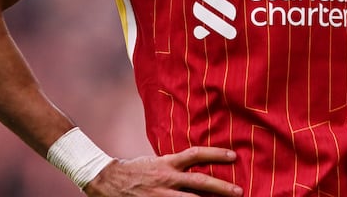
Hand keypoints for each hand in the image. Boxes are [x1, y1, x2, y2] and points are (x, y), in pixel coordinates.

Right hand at [83, 146, 242, 196]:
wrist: (106, 180)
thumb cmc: (133, 170)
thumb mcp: (155, 161)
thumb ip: (175, 165)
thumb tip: (195, 164)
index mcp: (167, 163)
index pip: (196, 154)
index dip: (216, 154)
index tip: (234, 156)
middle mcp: (167, 179)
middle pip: (200, 182)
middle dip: (222, 188)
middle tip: (240, 192)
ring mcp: (162, 195)